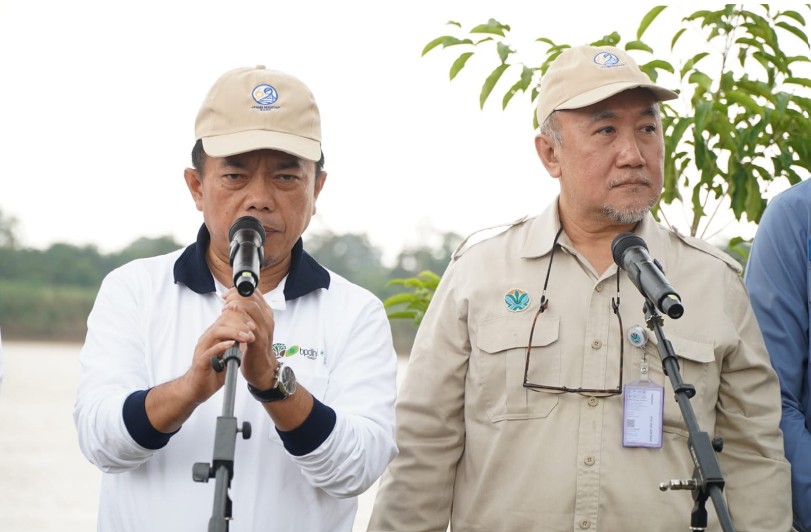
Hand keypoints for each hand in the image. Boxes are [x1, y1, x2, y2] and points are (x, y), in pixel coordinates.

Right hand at [180, 289, 258, 403]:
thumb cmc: (213, 372)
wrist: (197, 389)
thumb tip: (252, 336)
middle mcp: (207, 339)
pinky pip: (209, 350)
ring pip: (216, 331)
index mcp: (214, 335)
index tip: (254, 323)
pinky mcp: (200, 361)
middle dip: (240, 322)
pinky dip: (222, 345)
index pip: (227, 317)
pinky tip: (232, 344)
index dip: (241, 317)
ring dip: (234, 332)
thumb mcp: (231, 355)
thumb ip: (238, 345)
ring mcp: (202, 349)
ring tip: (247, 337)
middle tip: (253, 329)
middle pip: (222, 320)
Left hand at [220, 288, 276, 390]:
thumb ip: (246, 314)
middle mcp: (267, 318)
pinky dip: (240, 317)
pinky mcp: (259, 340)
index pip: (254, 293)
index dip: (239, 289)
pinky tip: (230, 315)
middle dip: (236, 295)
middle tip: (225, 300)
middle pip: (253, 297)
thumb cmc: (255, 348)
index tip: (227, 294)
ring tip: (226, 307)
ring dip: (237, 304)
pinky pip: (251, 324)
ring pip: (253, 307)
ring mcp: (265, 329)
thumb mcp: (252, 327)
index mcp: (265, 313)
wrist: (262, 368)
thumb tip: (231, 301)